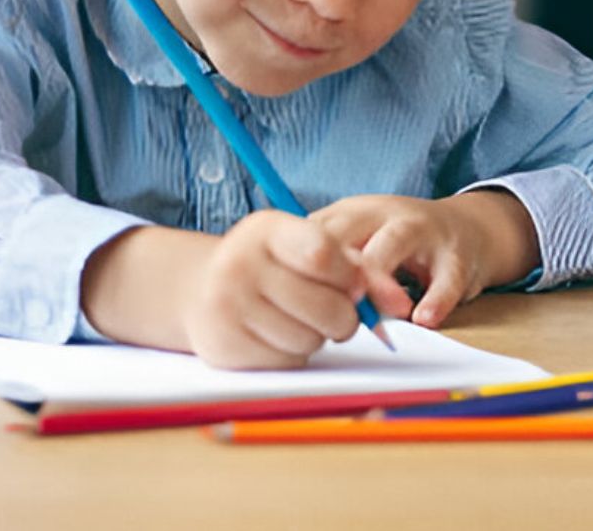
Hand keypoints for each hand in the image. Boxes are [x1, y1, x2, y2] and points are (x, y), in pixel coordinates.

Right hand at [180, 210, 367, 369]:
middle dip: (345, 316)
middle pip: (326, 307)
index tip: (355, 284)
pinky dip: (294, 354)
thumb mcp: (299, 244)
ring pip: (310, 340)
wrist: (200, 288)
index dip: (350, 276)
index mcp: (264, 230)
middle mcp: (239, 265)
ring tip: (299, 320)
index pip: (323, 254)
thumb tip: (391, 300)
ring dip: (317, 336)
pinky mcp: (225, 347)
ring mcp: (227, 308)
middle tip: (336, 311)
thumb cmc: (267, 264)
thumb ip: (349, 263)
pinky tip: (278, 335)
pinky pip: (288, 361)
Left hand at [310, 191, 539, 328]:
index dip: (299, 266)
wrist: (469, 228)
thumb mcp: (360, 240)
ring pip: (393, 243)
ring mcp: (422, 230)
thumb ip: (327, 264)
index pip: (315, 233)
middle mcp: (384, 214)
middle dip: (331, 269)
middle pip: (347, 233)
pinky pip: (446, 278)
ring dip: (378, 278)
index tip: (290, 300)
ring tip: (369, 311)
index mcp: (353, 213)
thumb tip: (286, 298)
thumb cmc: (398, 242)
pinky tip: (424, 319)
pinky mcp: (457, 256)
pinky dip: (435, 300)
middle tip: (322, 306)